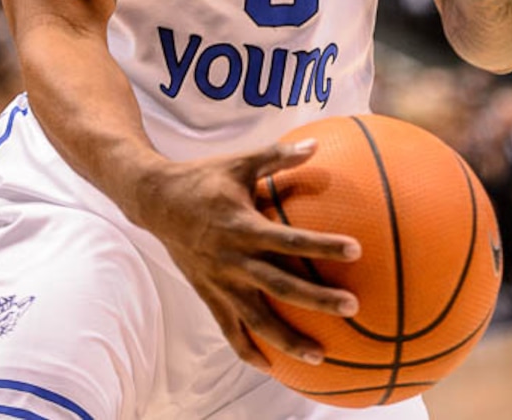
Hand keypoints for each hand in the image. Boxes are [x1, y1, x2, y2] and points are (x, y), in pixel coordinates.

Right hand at [135, 138, 360, 370]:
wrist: (155, 201)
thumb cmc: (203, 177)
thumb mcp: (241, 162)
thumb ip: (278, 156)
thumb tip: (316, 144)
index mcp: (243, 226)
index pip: (288, 240)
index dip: (321, 245)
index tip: (355, 250)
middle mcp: (233, 258)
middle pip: (281, 285)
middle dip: (317, 299)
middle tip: (352, 306)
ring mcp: (219, 281)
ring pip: (257, 318)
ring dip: (288, 338)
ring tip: (320, 357)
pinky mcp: (208, 293)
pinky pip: (229, 328)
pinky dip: (248, 350)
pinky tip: (271, 367)